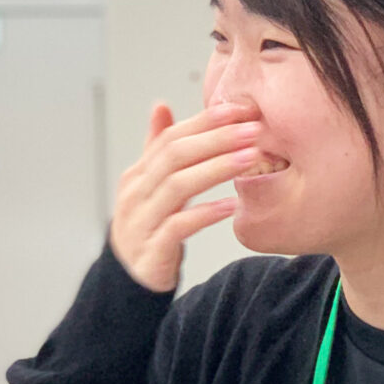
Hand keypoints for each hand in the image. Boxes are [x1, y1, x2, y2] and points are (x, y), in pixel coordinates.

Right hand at [110, 101, 260, 291]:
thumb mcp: (150, 186)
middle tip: (253, 130)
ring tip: (250, 158)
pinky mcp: (152, 250)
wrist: (130, 277)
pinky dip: (206, 213)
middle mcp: (136, 193)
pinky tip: (232, 205)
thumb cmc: (149, 225)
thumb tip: (161, 106)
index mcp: (138, 174)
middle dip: (217, 140)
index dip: (205, 122)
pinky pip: (179, 226)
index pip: (171, 138)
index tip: (240, 110)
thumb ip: (157, 149)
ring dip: (217, 168)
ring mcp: (141, 221)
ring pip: (178, 186)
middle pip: (175, 156)